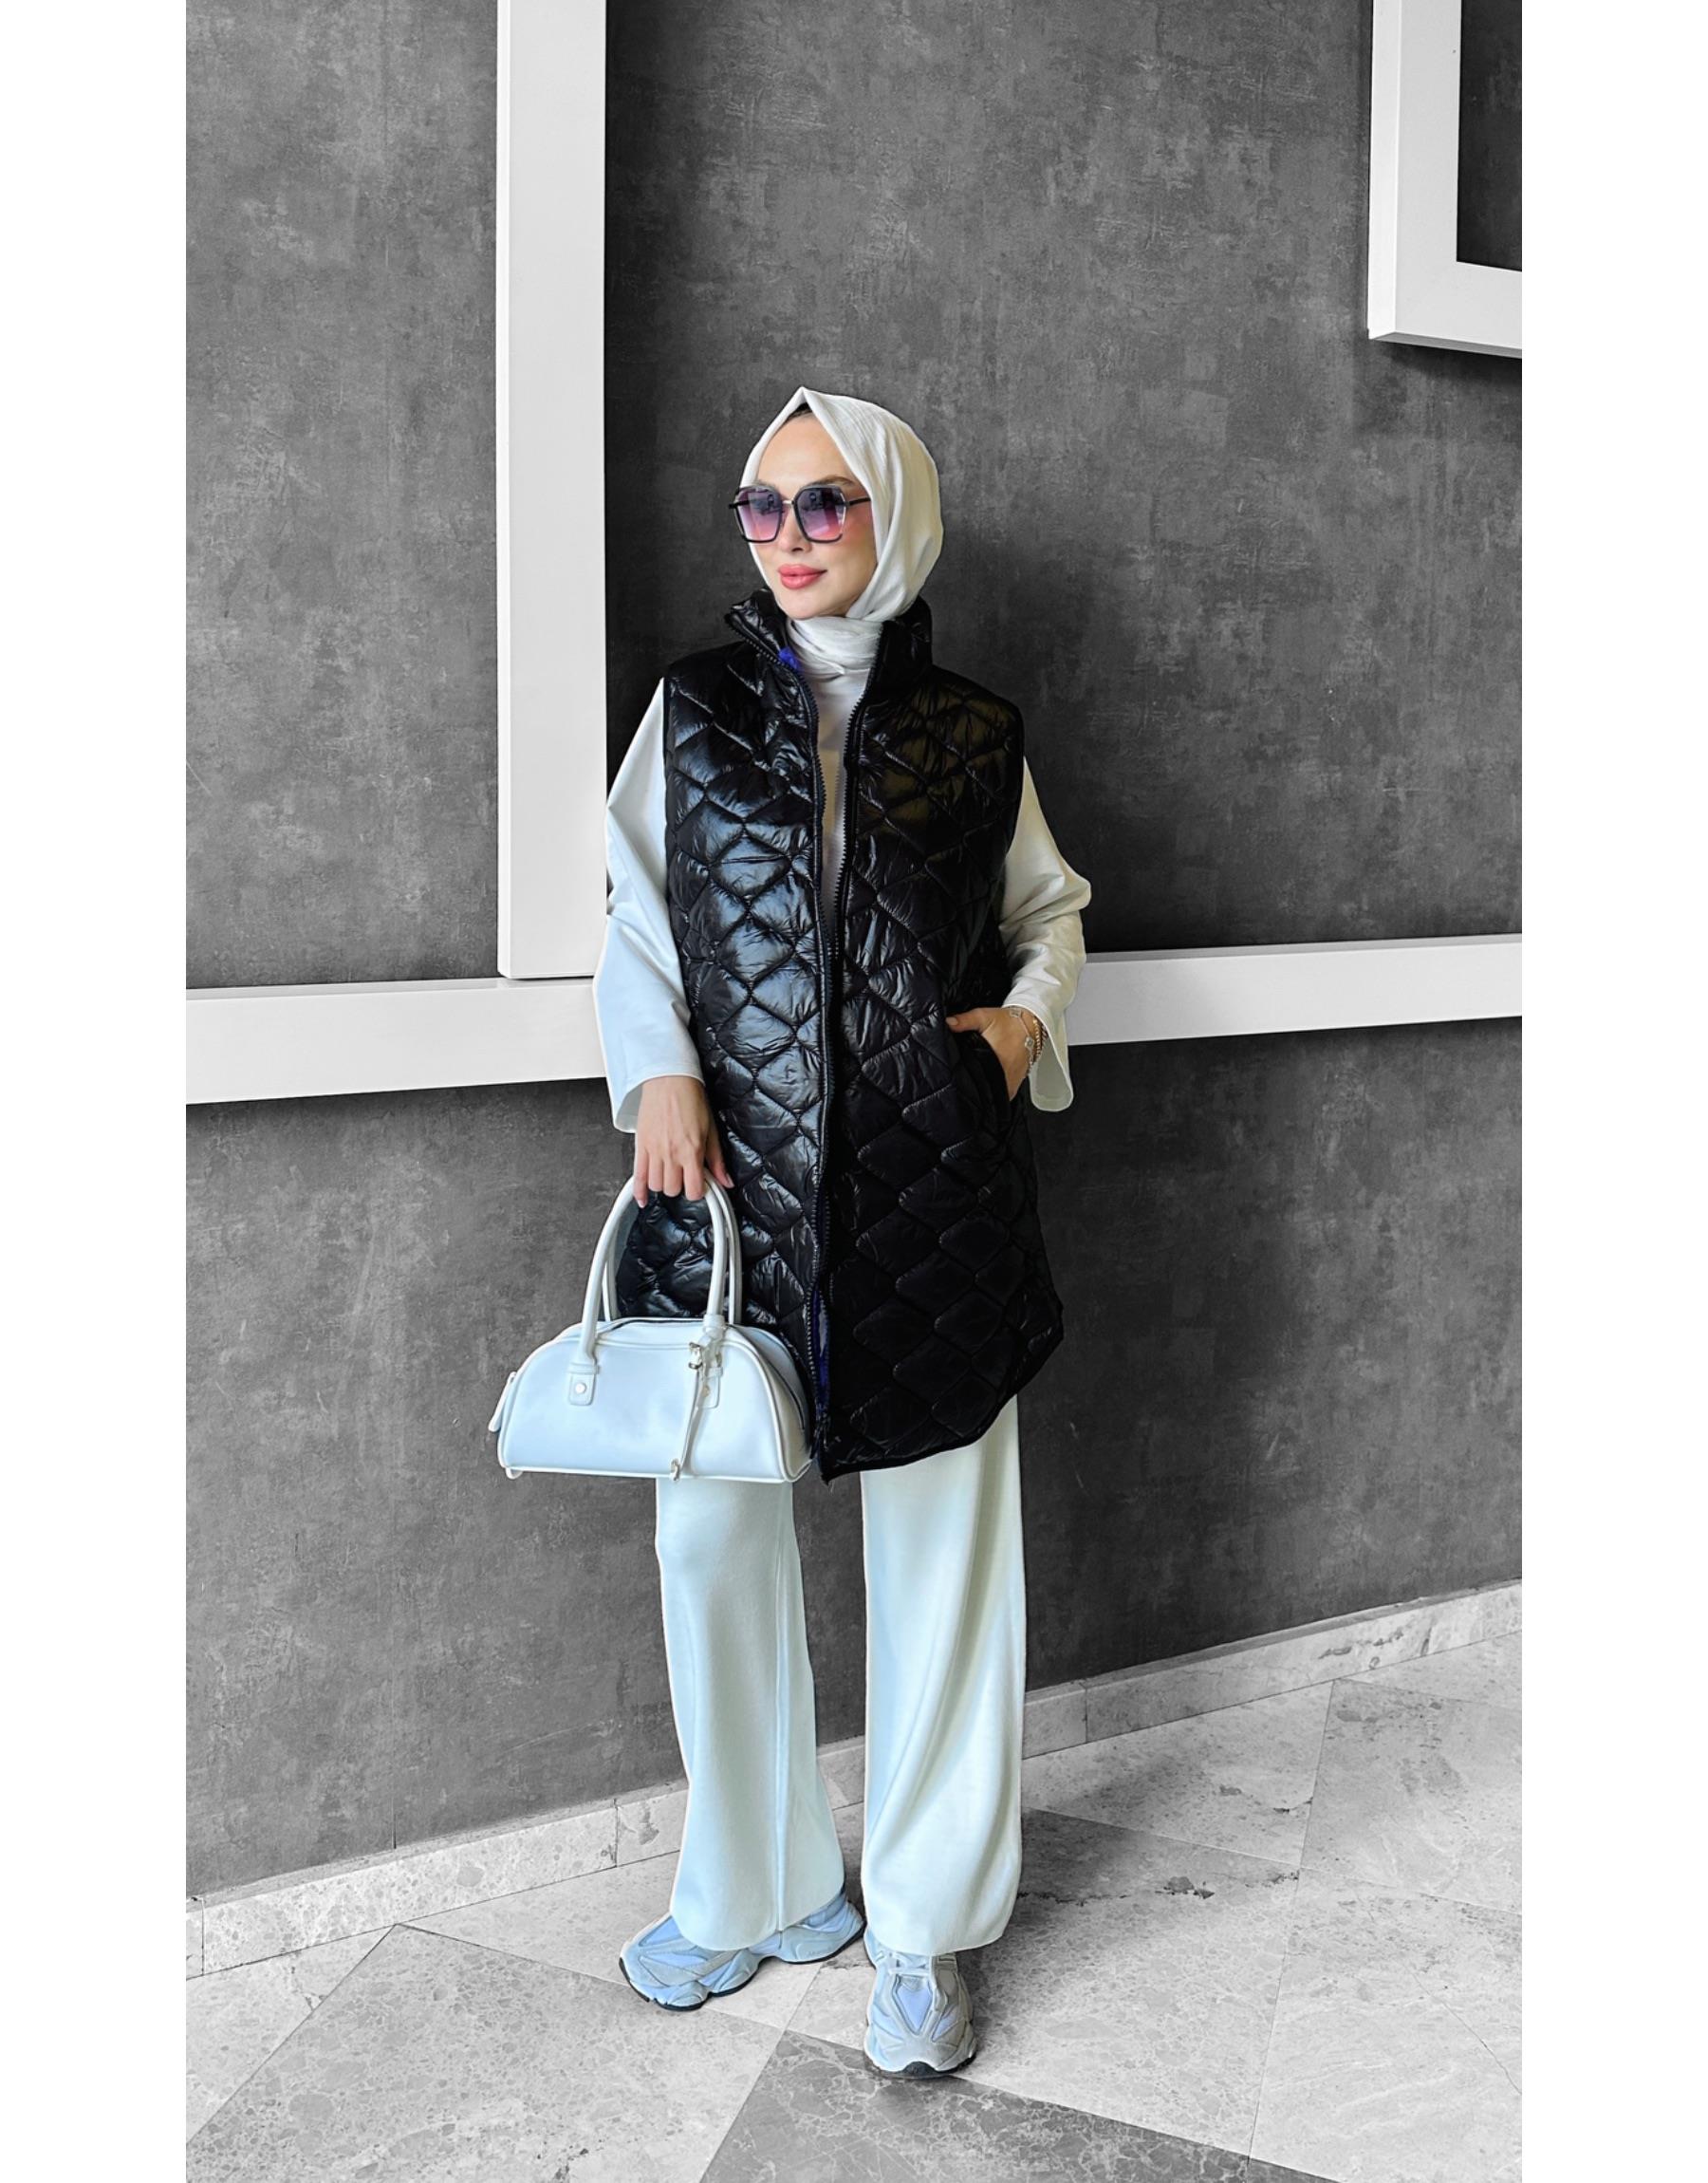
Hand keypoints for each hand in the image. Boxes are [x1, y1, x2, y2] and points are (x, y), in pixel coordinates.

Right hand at [633, 1076, 732, 1205]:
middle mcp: (671, 1153)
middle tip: (685, 1176)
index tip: (700, 1186)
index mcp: (691, 1150)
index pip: (694, 1190)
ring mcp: (654, 1151)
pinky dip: (639, 1191)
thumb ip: (717, 1160)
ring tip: (670, 1174)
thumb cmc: (690, 1099)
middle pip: (673, 1190)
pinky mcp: (640, 1146)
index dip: (698, 1192)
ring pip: (656, 1185)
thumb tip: (726, 1181)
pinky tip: (643, 1199)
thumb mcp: (711, 1130)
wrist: (670, 1080)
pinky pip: (637, 1176)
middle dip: (681, 1187)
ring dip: (664, 1185)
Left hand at [945, 1007, 1032, 1101]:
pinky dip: (999, 1091)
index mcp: (994, 1058)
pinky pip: (1007, 1092)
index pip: (978, 1078)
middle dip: (976, 1089)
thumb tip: (949, 1023)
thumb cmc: (1008, 1021)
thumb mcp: (983, 1017)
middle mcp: (1004, 1071)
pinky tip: (991, 1088)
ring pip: (998, 1093)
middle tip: (966, 1087)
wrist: (1031, 1024)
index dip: (968, 1083)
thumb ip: (965, 1021)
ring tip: (978, 1091)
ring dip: (988, 1092)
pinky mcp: (1018, 1080)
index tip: (960, 1084)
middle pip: (987, 1089)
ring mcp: (1013, 1078)